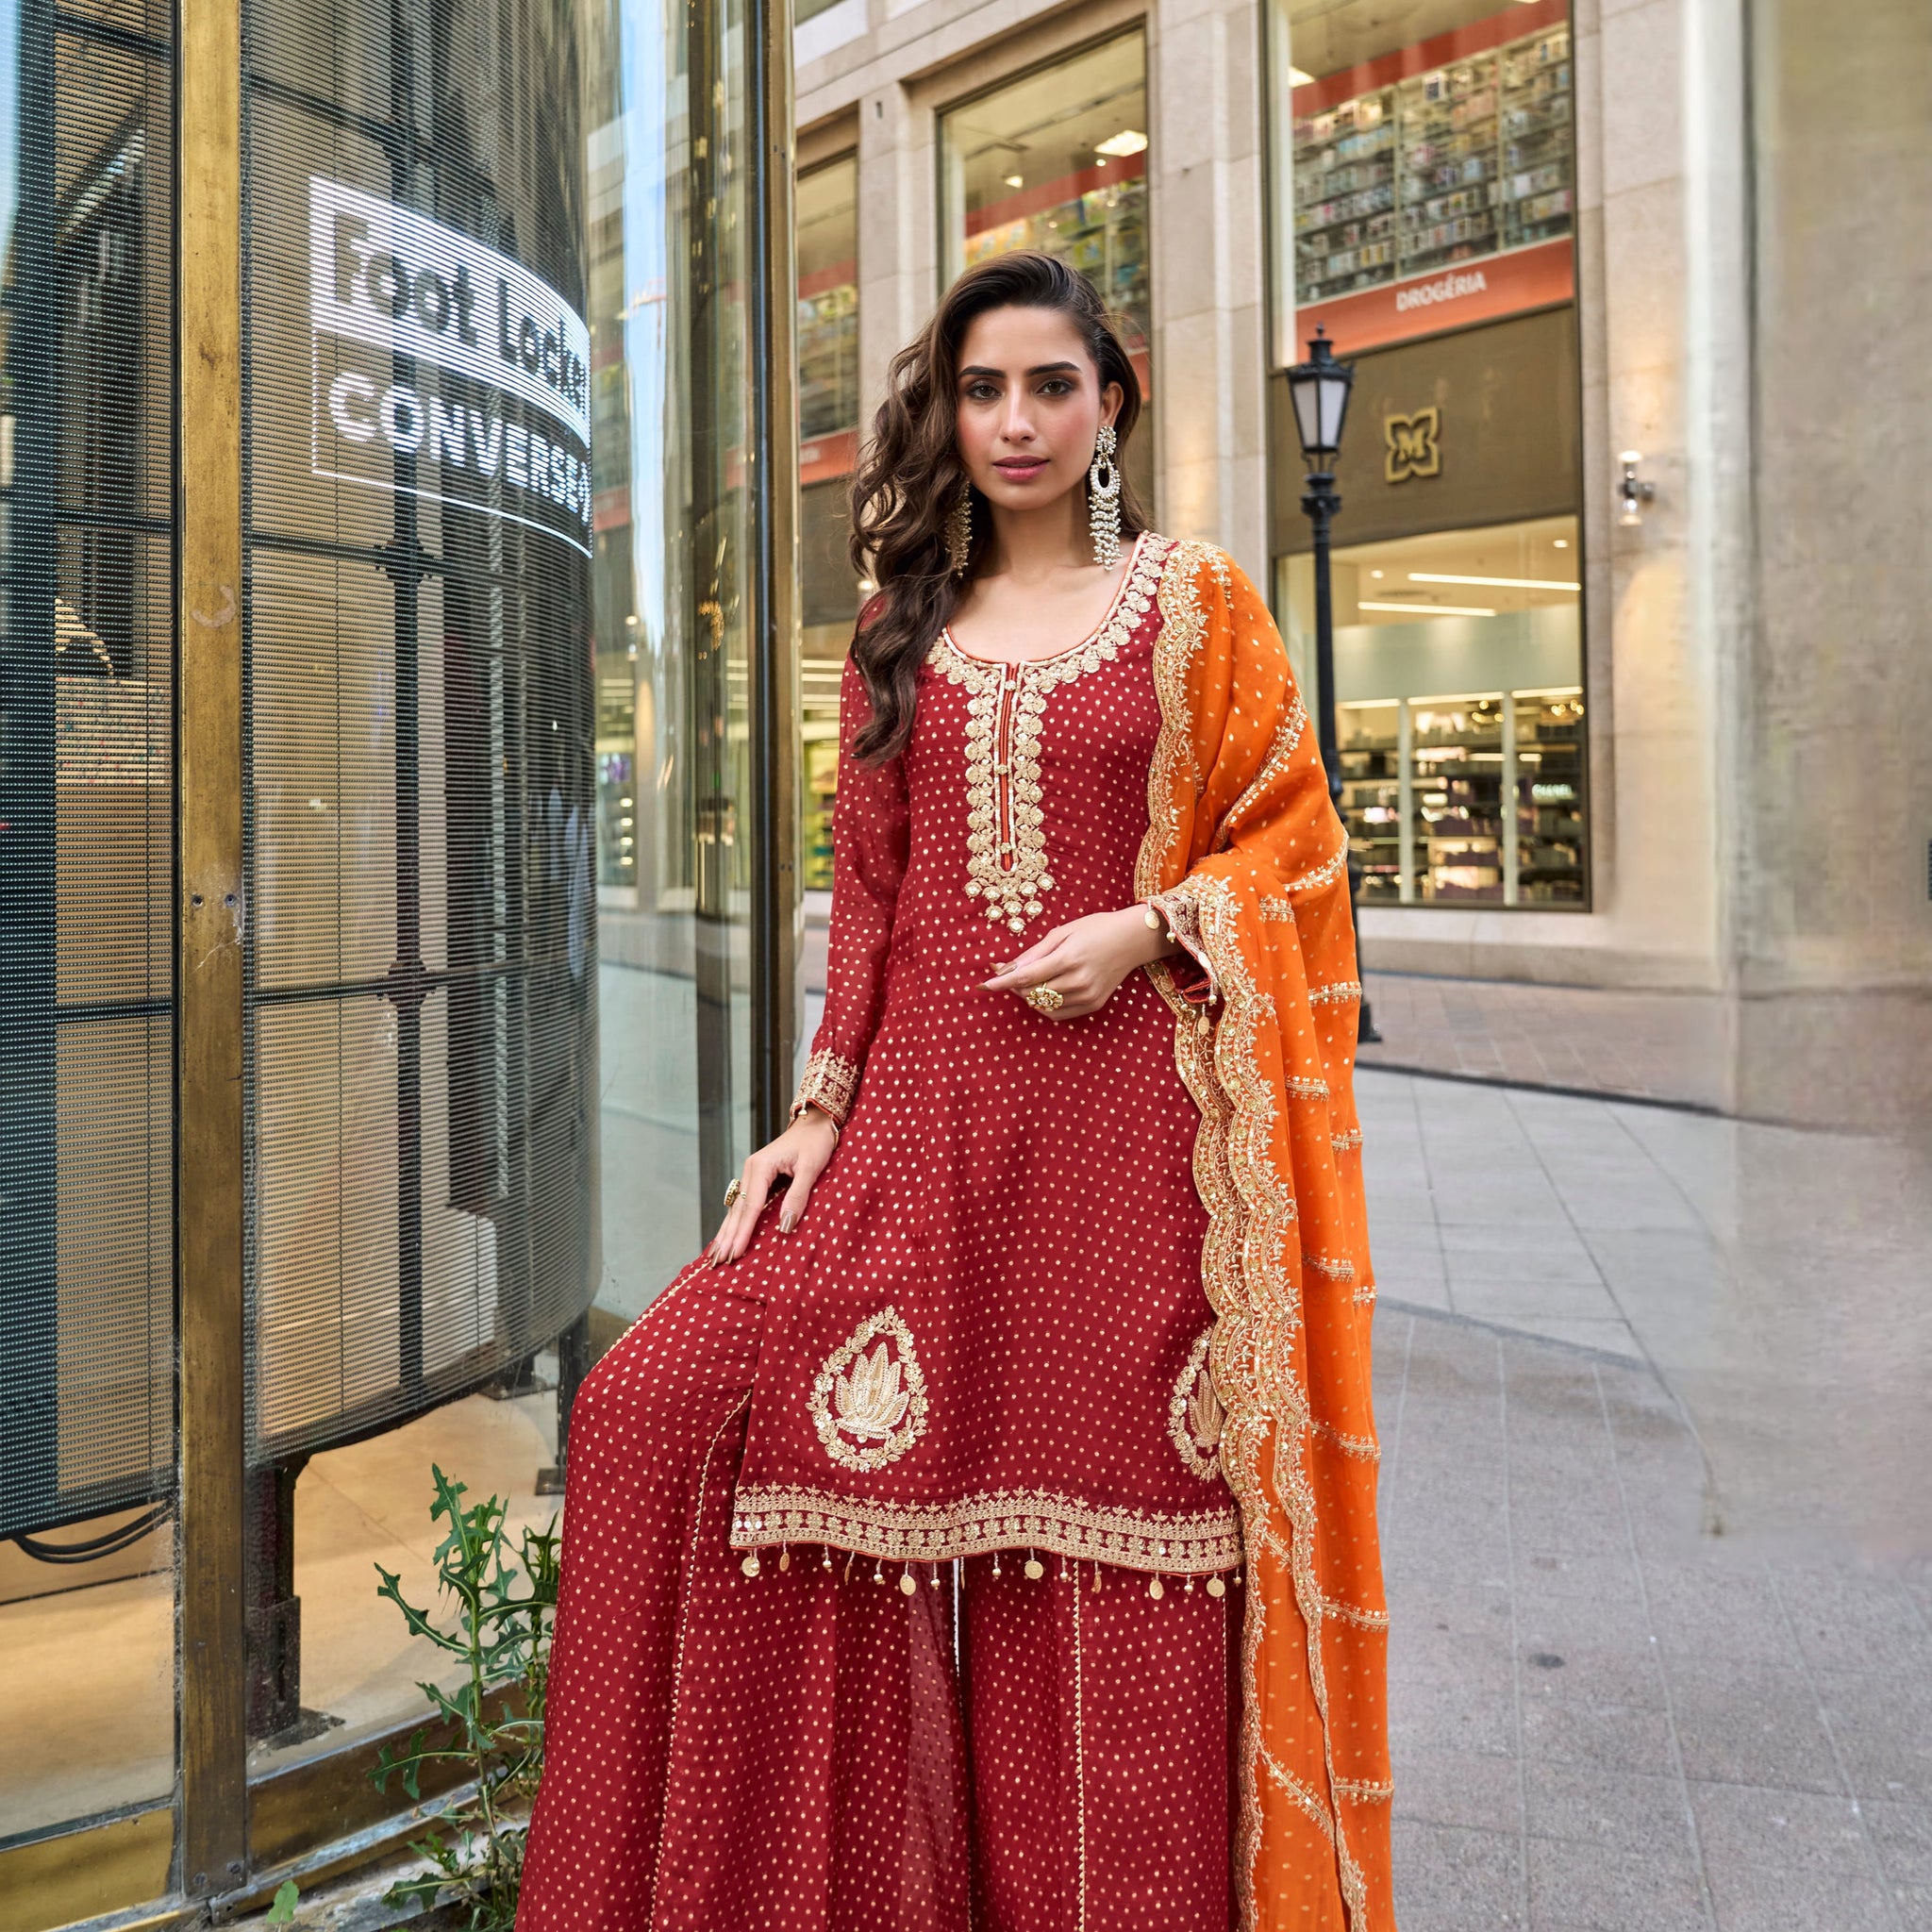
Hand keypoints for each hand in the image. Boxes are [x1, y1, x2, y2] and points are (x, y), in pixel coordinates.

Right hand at [709, 1107, 839, 1263]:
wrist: (815, 1123)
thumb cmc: (815, 1142)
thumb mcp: (811, 1168)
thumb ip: (798, 1197)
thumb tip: (785, 1226)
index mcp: (760, 1167)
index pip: (750, 1207)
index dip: (742, 1233)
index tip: (735, 1254)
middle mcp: (750, 1170)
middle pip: (736, 1210)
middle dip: (726, 1237)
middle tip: (716, 1262)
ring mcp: (751, 1174)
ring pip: (736, 1209)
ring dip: (726, 1232)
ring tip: (715, 1254)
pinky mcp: (757, 1179)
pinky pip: (743, 1204)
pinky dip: (735, 1222)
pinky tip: (728, 1235)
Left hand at [981, 905, 1174, 1019]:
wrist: (1132, 940)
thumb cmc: (1096, 928)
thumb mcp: (1063, 932)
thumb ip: (1034, 953)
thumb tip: (1008, 968)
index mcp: (1069, 958)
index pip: (1026, 977)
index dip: (1002, 982)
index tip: (983, 985)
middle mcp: (1079, 981)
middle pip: (1032, 993)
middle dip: (1014, 986)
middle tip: (1007, 972)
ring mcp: (1087, 995)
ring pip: (1043, 1006)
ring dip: (1028, 995)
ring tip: (1029, 979)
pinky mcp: (1093, 1004)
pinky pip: (1058, 1014)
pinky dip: (1044, 1005)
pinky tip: (1045, 990)